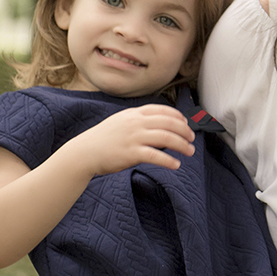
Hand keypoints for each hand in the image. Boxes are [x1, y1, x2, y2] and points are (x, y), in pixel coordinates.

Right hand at [63, 105, 194, 177]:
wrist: (84, 152)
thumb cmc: (104, 138)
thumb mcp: (121, 122)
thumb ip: (139, 121)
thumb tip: (161, 127)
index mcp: (134, 113)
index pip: (163, 110)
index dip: (178, 117)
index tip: (186, 124)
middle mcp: (136, 123)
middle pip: (169, 123)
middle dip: (185, 131)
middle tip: (192, 139)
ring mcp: (134, 137)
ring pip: (166, 137)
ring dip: (182, 145)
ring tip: (190, 151)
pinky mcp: (131, 153)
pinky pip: (156, 156)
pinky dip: (169, 160)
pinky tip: (176, 165)